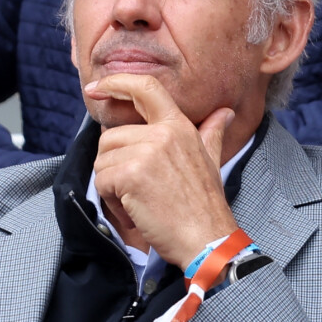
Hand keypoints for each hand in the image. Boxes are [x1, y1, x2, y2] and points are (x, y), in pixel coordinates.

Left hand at [86, 73, 238, 270]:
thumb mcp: (212, 159)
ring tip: (138, 199)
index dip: (116, 82)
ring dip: (112, 184)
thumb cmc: (205, 202)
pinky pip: (102, 181)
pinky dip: (111, 200)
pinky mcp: (131, 175)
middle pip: (110, 136)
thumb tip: (225, 112)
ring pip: (102, 160)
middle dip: (114, 164)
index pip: (145, 87)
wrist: (207, 239)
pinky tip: (134, 210)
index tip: (96, 87)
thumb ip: (212, 131)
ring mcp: (146, 152)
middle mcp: (162, 133)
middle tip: (136, 187)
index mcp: (177, 125)